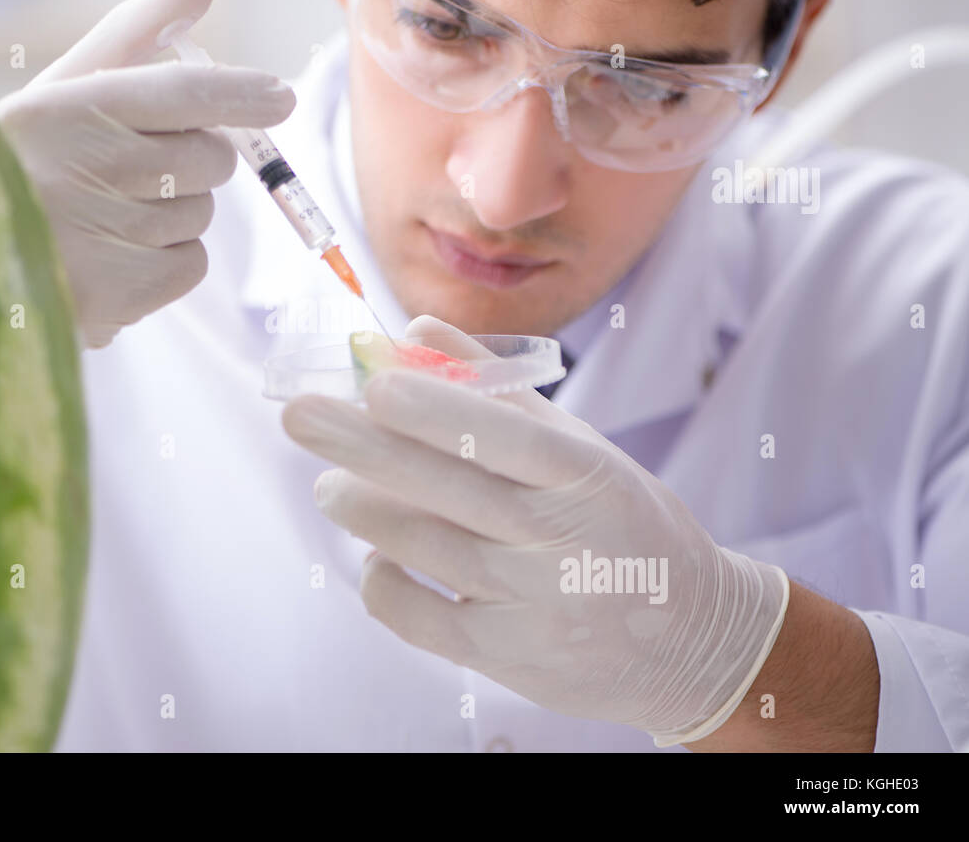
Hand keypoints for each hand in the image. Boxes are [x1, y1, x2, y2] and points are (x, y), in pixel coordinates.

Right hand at [0, 0, 294, 347]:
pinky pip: (189, 264)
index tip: (279, 97)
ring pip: (201, 212)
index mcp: (62, 109)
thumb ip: (132, 35)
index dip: (238, 93)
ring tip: (106, 222)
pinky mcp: (112, 293)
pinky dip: (166, 264)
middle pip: (207, 158)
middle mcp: (79, 169)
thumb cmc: (26, 167)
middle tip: (135, 174)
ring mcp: (96, 236)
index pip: (178, 94)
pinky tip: (115, 260)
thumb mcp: (62, 94)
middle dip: (193, 163)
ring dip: (173, 215)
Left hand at [281, 315, 788, 745]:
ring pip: (426, 549)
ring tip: (330, 486)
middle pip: (450, 488)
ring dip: (363, 508)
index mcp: (588, 477)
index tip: (374, 381)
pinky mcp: (508, 658)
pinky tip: (376, 553)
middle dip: (364, 447)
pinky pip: (420, 617)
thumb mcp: (582, 451)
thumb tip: (415, 330)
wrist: (690, 641)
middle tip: (299, 415)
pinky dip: (384, 579)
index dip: (439, 408)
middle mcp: (563, 542)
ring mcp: (535, 606)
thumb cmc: (621, 523)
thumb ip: (499, 393)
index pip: (507, 437)